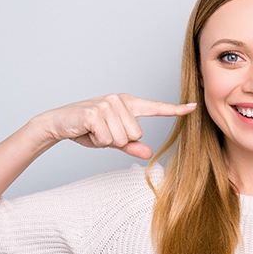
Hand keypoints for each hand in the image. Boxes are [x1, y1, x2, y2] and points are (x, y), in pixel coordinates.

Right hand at [34, 94, 196, 158]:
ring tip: (95, 131)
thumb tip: (149, 153)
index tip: (193, 107)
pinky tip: (87, 130)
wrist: (59, 123)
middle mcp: (120, 100)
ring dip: (107, 140)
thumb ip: (131, 145)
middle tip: (102, 132)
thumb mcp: (113, 139)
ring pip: (123, 138)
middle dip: (119, 140)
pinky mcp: (96, 112)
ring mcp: (108, 104)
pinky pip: (108, 138)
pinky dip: (97, 140)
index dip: (175, 110)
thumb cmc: (88, 129)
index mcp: (128, 104)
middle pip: (137, 133)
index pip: (156, 108)